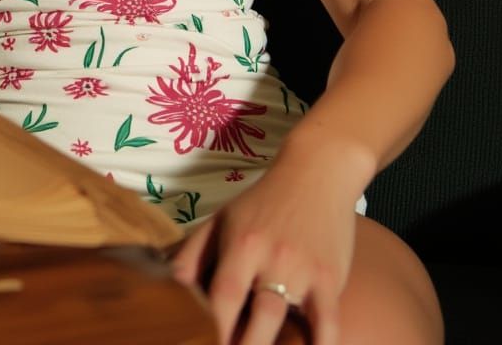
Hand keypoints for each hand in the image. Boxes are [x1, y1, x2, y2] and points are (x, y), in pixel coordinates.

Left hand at [171, 149, 362, 344]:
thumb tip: (170, 286)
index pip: (223, 293)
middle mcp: (271, 258)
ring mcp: (303, 270)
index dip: (212, 327)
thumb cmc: (263, 201)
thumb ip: (195, 251)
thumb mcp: (223, 217)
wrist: (317, 173)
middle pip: (256, 315)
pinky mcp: (331, 279)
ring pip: (284, 320)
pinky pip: (329, 324)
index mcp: (242, 243)